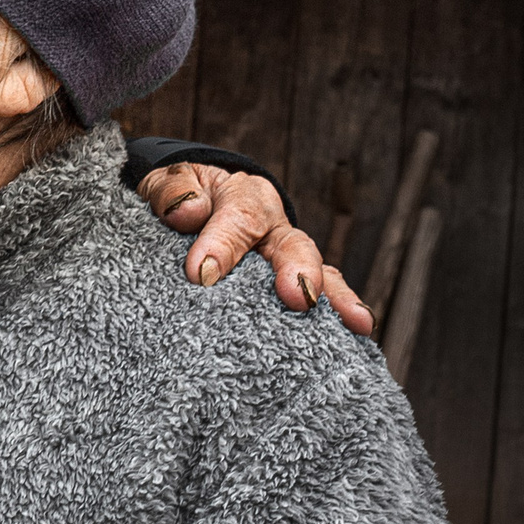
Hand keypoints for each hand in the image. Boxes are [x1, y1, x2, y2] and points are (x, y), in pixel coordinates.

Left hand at [138, 162, 373, 335]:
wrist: (190, 206)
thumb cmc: (181, 197)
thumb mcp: (166, 183)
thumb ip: (172, 191)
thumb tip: (186, 211)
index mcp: (245, 196)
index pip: (239, 217)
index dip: (223, 245)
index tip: (201, 274)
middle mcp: (275, 228)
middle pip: (293, 246)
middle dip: (298, 270)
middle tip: (299, 297)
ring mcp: (287, 262)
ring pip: (317, 276)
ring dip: (335, 298)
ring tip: (357, 322)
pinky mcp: (288, 289)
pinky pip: (316, 304)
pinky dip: (333, 321)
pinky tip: (354, 340)